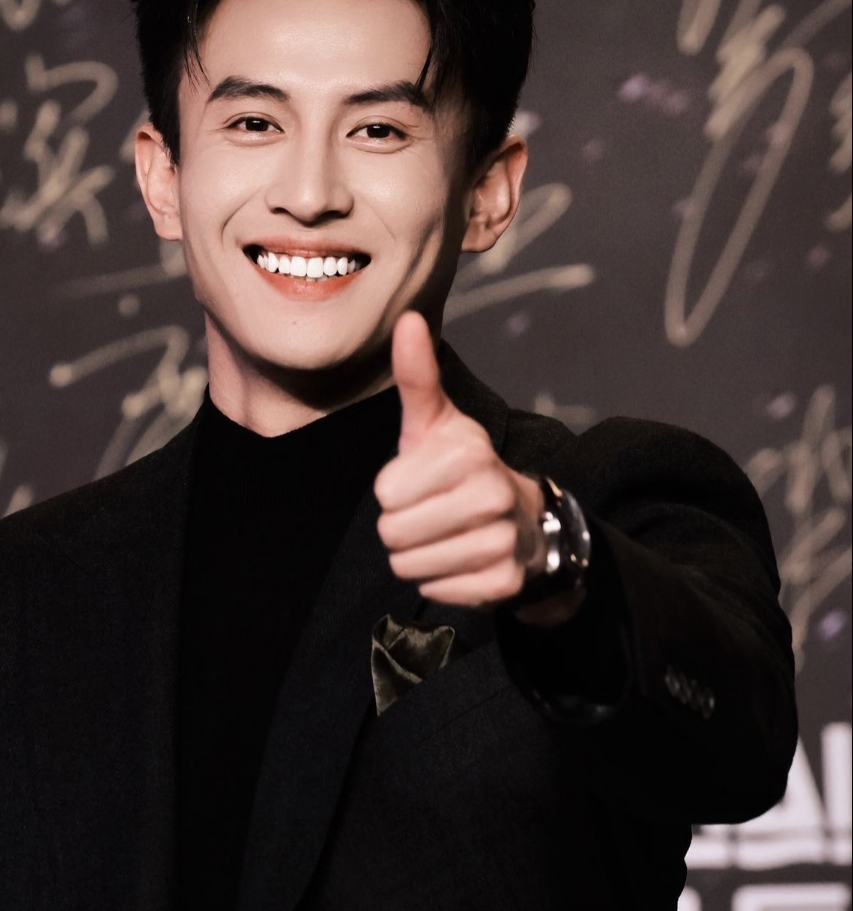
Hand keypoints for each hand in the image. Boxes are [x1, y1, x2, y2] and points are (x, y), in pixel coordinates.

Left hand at [375, 313, 581, 622]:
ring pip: (411, 567)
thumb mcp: (436, 423)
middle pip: (393, 533)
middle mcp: (492, 495)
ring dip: (417, 556)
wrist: (523, 521)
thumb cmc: (462, 468)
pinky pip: (437, 591)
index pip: (386, 494)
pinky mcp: (504, 583)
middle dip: (401, 527)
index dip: (394, 491)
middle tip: (429, 513)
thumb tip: (408, 319)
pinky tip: (461, 559)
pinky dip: (441, 581)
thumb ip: (417, 376)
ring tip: (444, 536)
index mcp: (469, 453)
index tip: (421, 482)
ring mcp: (502, 542)